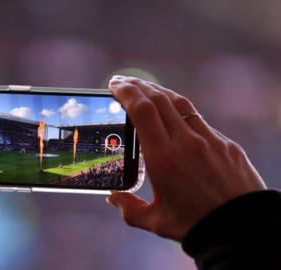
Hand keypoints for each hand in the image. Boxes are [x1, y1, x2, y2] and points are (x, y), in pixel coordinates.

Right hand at [106, 75, 265, 240]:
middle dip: (136, 86)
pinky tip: (172, 113)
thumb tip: (112, 197)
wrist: (243, 230)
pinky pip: (198, 118)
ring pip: (179, 103)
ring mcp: (209, 140)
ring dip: (158, 92)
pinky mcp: (226, 144)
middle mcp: (185, 143)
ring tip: (143, 89)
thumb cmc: (196, 227)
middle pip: (158, 100)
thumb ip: (128, 208)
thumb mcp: (155, 221)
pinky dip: (179, 109)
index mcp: (163, 160)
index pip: (142, 112)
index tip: (114, 85)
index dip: (127, 93)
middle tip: (121, 82)